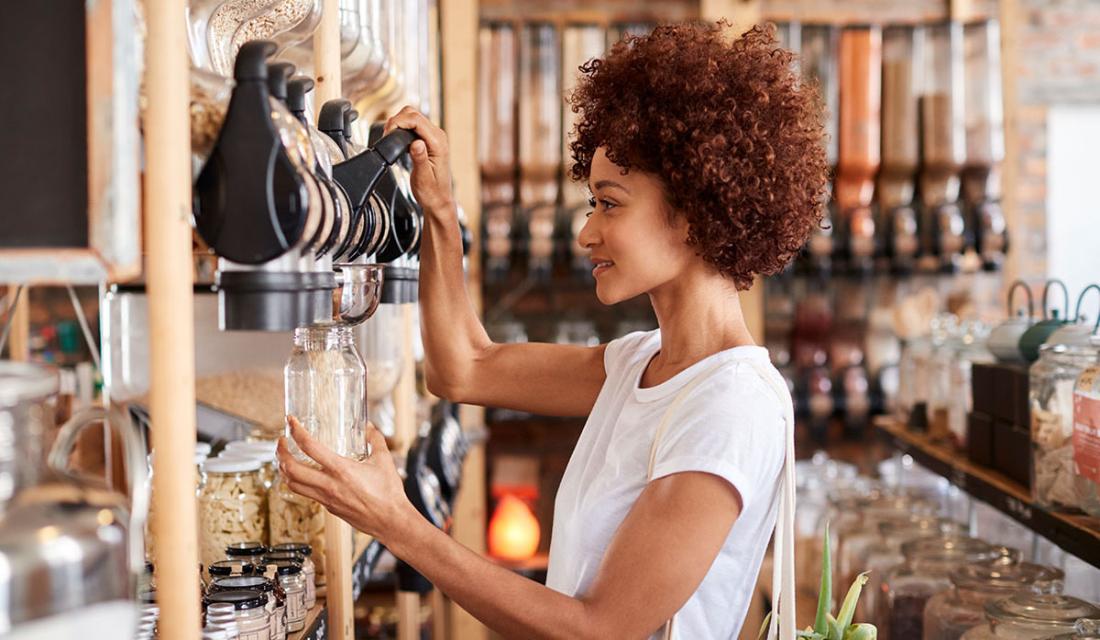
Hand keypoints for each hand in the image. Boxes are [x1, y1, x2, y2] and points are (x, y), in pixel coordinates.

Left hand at [276, 416, 415, 543]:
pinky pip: (305, 494)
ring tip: (284, 459)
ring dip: (284, 469)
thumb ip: (375, 440)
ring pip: (292, 484)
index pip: (309, 447)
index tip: (291, 421)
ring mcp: (326, 498)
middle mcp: (329, 485)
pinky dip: (297, 482)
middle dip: (280, 452)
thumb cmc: (389, 493)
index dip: (296, 431)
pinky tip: (302, 476)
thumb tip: (369, 427)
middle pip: (291, 468)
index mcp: (341, 469)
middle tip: (281, 441)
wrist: (390, 521)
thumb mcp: (384, 460)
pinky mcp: (328, 507)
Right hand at [384, 106, 454, 215]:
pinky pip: (412, 126)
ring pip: (412, 117)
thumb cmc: (432, 192)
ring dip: (398, 123)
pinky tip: (397, 140)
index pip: (416, 120)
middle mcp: (437, 137)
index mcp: (438, 143)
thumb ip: (420, 158)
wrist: (437, 200)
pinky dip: (401, 128)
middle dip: (396, 120)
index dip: (399, 122)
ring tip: (390, 138)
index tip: (388, 132)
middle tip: (387, 136)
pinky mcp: (427, 140)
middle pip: (413, 114)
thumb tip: (416, 143)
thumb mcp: (423, 177)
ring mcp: (433, 137)